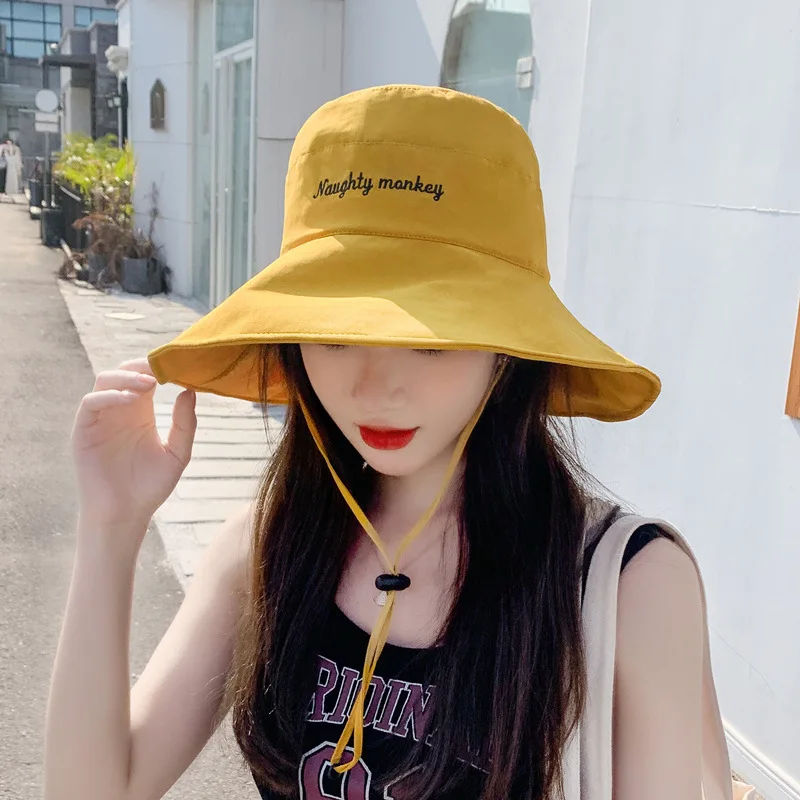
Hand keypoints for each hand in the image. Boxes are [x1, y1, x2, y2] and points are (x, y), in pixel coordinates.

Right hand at [71, 358, 196, 535]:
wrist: (126, 513)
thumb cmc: (150, 486)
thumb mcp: (177, 454)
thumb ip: (185, 425)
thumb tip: (190, 392)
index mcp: (141, 412)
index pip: (146, 377)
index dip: (159, 367)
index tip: (178, 364)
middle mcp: (119, 410)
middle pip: (123, 372)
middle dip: (141, 366)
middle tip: (161, 369)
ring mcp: (100, 419)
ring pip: (105, 381)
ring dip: (125, 377)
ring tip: (148, 383)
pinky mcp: (84, 431)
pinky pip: (90, 403)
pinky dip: (108, 396)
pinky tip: (129, 399)